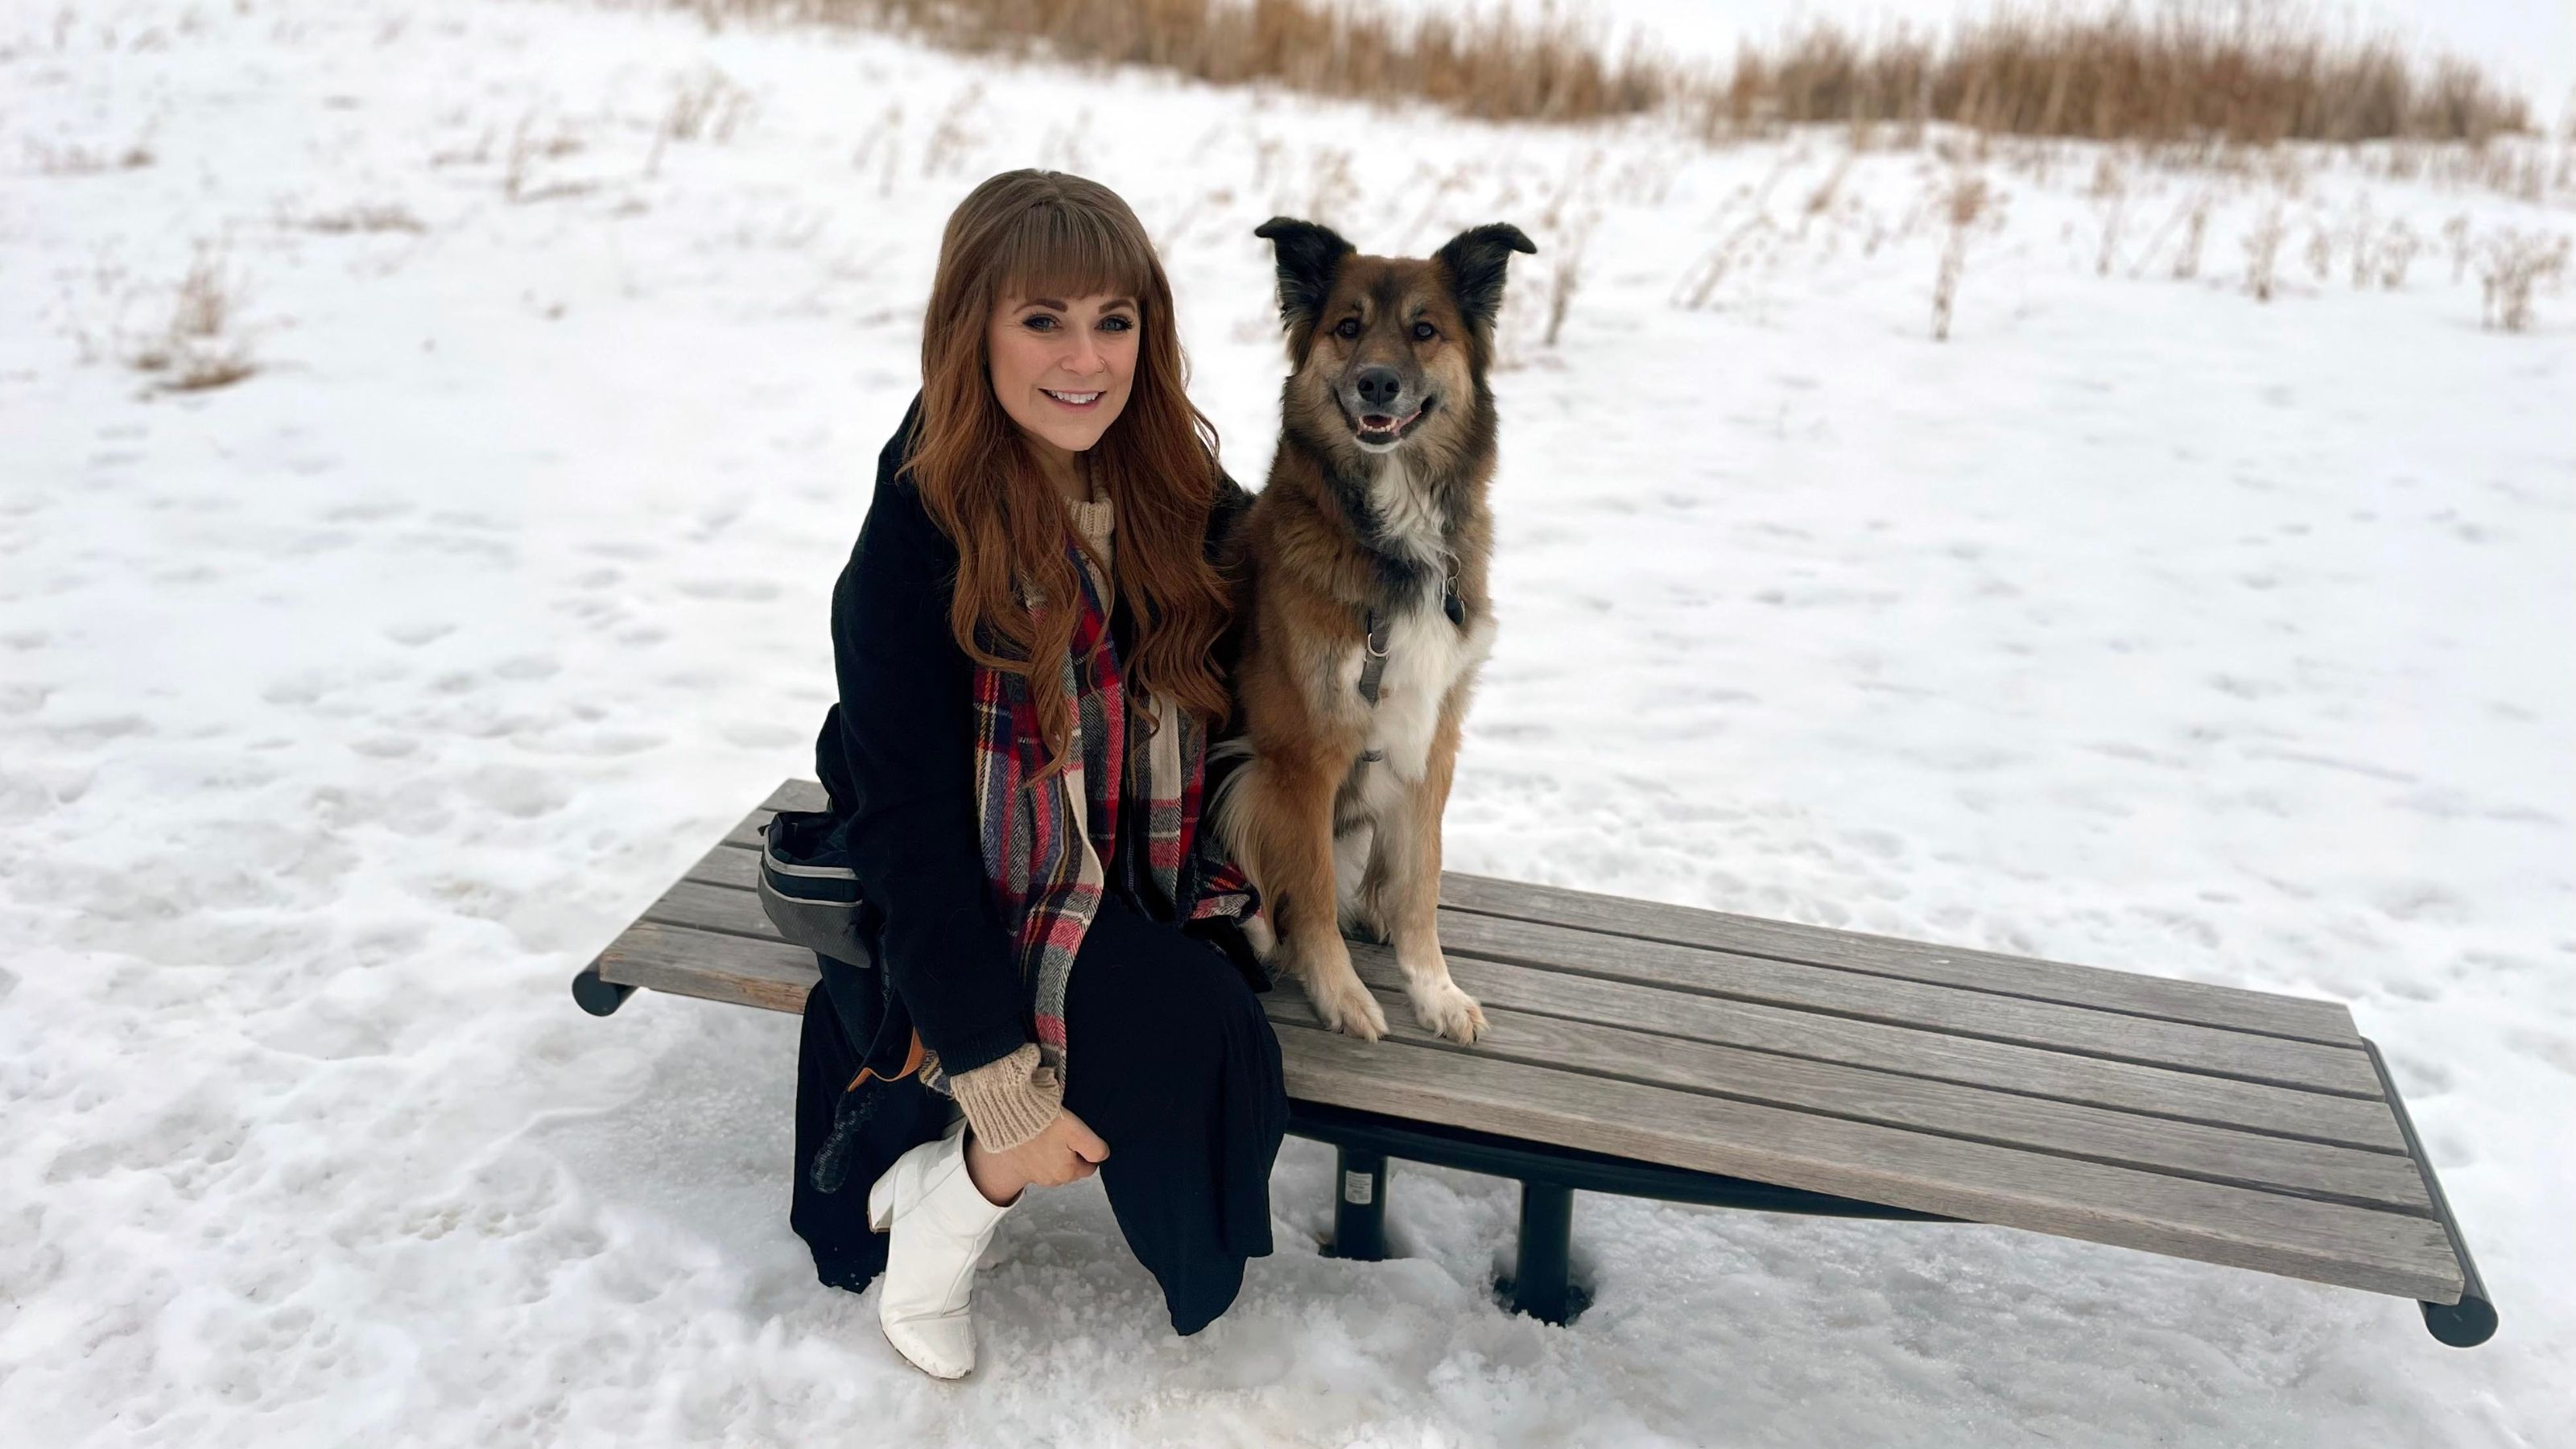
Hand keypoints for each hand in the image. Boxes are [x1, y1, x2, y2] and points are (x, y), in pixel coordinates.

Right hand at [968, 1107, 1108, 1200]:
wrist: (1003, 1121)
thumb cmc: (1040, 1126)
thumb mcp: (1075, 1132)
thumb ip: (1094, 1147)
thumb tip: (1103, 1155)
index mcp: (1067, 1173)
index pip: (1090, 1165)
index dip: (1088, 1148)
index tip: (1079, 1133)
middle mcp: (1052, 1180)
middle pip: (1072, 1164)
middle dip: (1071, 1150)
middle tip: (1063, 1129)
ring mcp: (1035, 1175)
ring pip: (1056, 1161)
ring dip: (1054, 1148)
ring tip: (1048, 1130)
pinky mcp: (1022, 1166)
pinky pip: (1039, 1159)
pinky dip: (1039, 1148)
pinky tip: (1036, 1135)